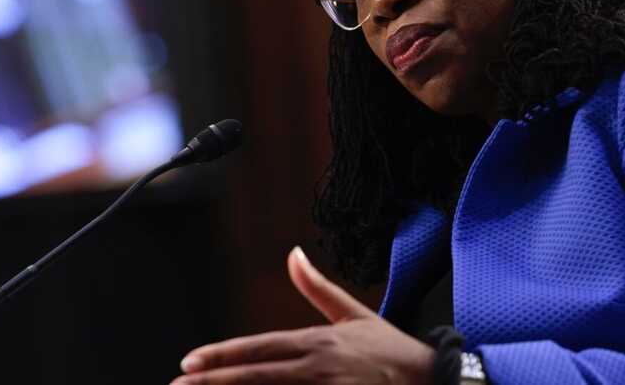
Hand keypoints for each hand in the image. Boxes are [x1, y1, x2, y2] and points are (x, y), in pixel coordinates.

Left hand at [172, 246, 434, 383]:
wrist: (435, 382)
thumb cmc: (392, 351)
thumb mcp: (354, 315)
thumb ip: (316, 287)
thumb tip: (292, 253)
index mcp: (318, 342)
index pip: (259, 348)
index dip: (222, 355)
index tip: (189, 363)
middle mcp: (317, 368)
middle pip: (255, 376)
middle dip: (213, 382)